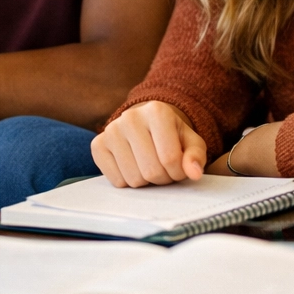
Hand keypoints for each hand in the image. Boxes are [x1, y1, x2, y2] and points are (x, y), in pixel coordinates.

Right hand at [91, 101, 207, 186]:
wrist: (146, 126)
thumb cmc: (171, 137)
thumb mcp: (191, 143)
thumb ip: (196, 156)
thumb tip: (194, 172)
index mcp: (156, 111)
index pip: (170, 158)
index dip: (178, 172)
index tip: (179, 167)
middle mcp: (130, 117)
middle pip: (151, 171)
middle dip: (163, 178)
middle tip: (164, 169)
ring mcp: (110, 130)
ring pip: (133, 179)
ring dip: (146, 182)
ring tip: (149, 167)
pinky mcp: (97, 145)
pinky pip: (116, 180)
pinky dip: (128, 181)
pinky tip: (133, 166)